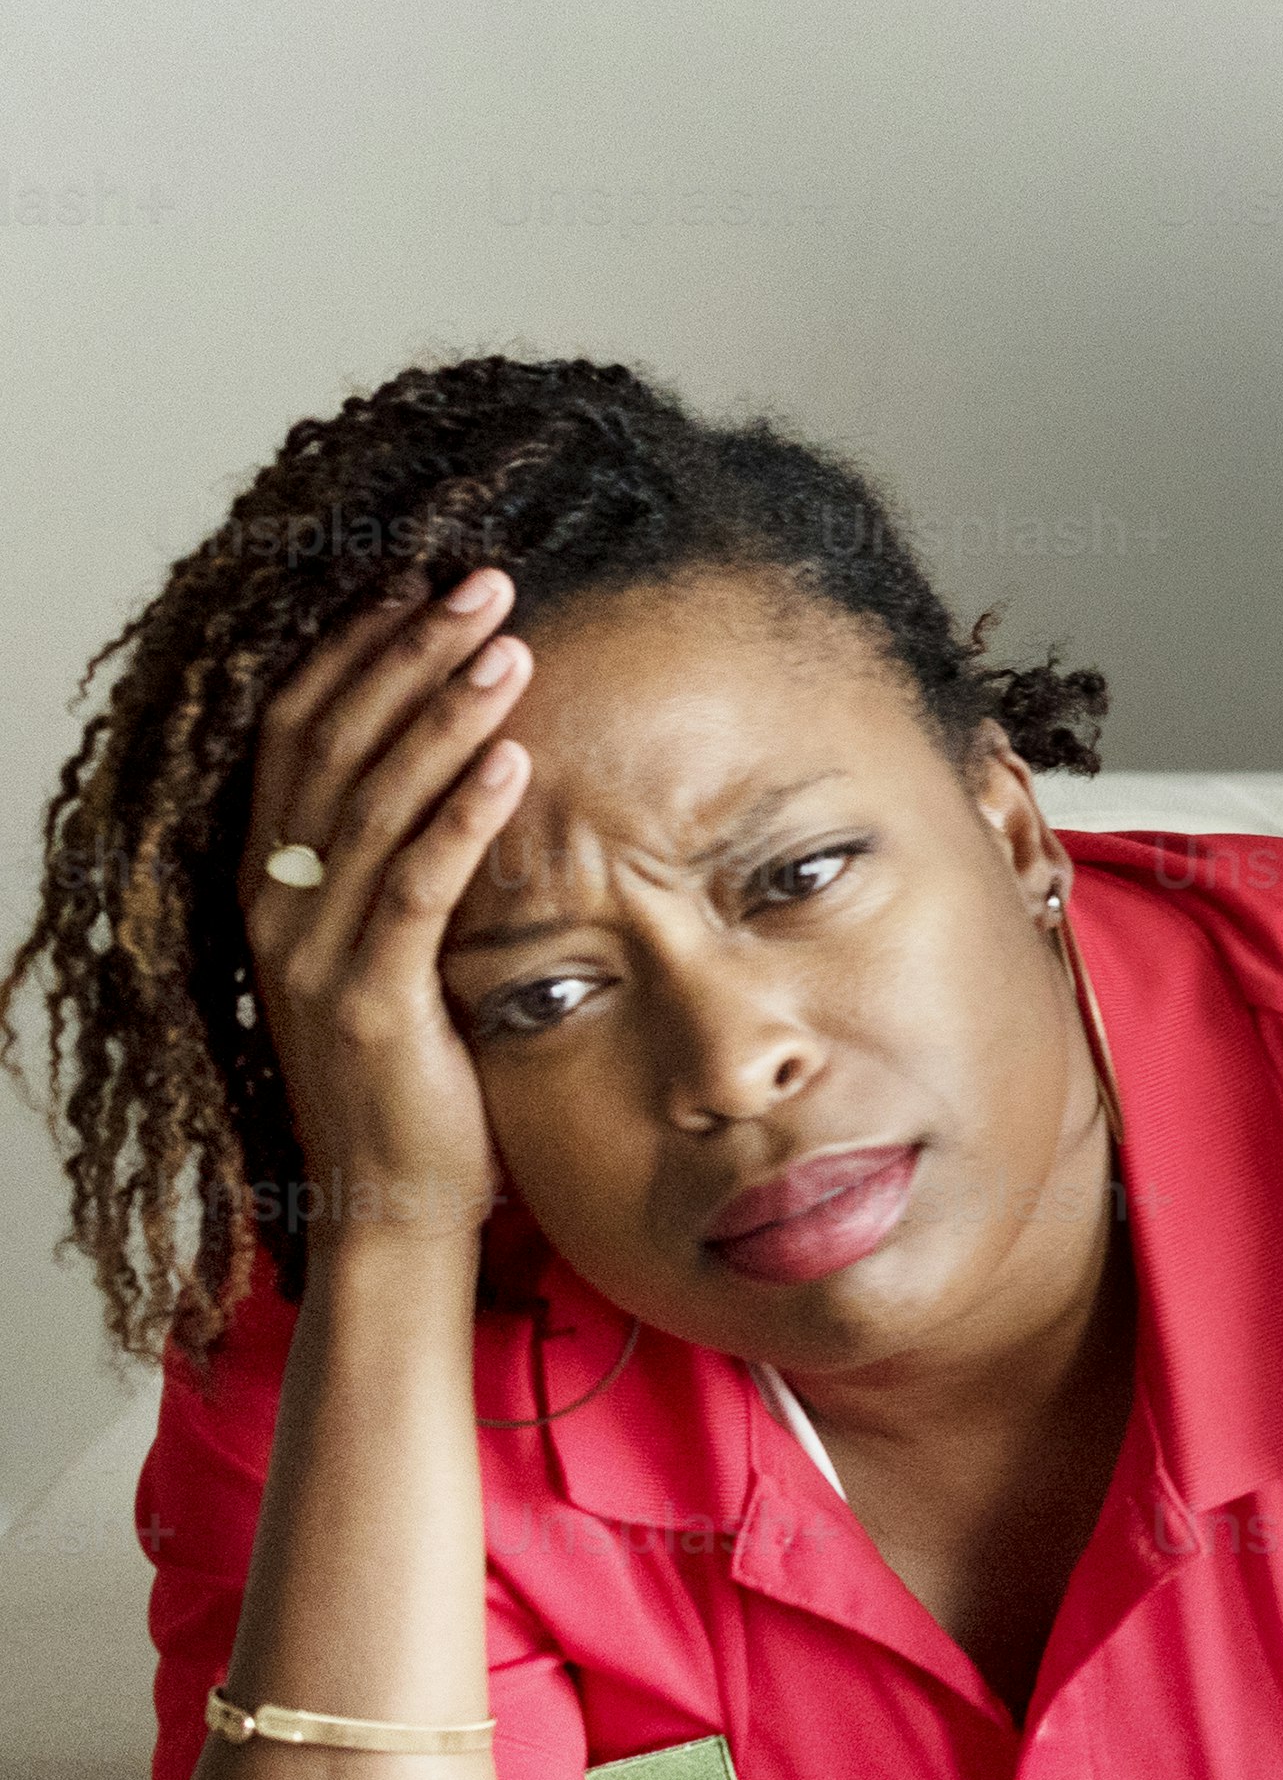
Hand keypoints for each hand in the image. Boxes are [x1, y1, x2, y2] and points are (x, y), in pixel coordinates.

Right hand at [235, 572, 537, 1267]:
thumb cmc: (414, 1062)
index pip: (301, 730)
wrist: (390, 1199)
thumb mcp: (394, 939)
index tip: (421, 580)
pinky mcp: (369, 1001)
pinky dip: (461, 816)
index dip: (356, 648)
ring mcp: (312, 951)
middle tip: (484, 580)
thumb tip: (471, 753)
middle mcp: (275, 902)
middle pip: (332, 742)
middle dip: (407, 652)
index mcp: (272, 877)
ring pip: (372, 802)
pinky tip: (513, 759)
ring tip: (510, 643)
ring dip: (443, 713)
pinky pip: (414, 888)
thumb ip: (405, 856)